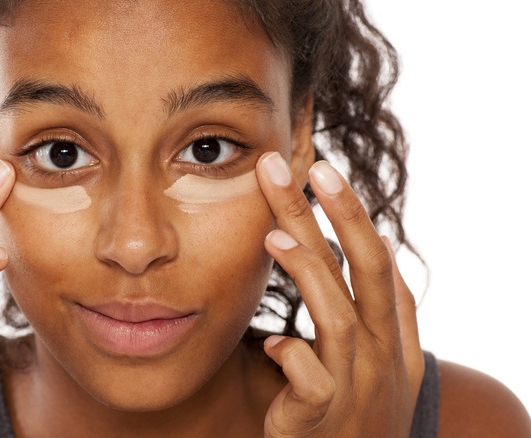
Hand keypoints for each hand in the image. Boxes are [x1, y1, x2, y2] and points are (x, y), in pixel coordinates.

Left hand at [256, 153, 424, 436]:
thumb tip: (376, 245)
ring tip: (272, 236)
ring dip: (307, 273)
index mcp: (391, 334)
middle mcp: (380, 355)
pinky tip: (272, 344)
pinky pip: (310, 380)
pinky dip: (292, 356)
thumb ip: (380, 308)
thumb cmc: (358, 410)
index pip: (376, 262)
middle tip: (305, 169)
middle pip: (363, 271)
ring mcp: (355, 387)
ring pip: (337, 318)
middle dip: (336, 217)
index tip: (323, 170)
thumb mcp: (382, 360)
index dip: (353, 216)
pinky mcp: (322, 418)